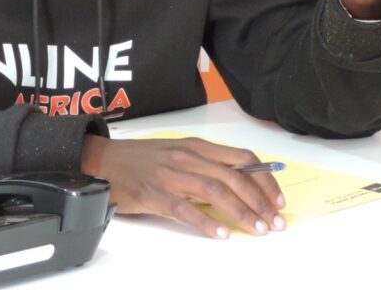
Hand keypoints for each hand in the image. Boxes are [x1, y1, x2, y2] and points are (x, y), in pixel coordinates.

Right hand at [80, 135, 285, 237]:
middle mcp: (186, 157)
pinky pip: (184, 209)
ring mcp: (170, 175)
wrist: (102, 160)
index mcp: (195, 146)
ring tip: (258, 229)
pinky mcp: (153, 194)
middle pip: (233, 176)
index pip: (241, 158)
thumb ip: (205, 164)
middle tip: (276, 222)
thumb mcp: (177, 152)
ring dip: (240, 212)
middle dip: (260, 201)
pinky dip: (205, 222)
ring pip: (214, 191)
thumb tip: (241, 184)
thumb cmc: (141, 159)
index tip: (278, 200)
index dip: (264, 179)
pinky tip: (220, 234)